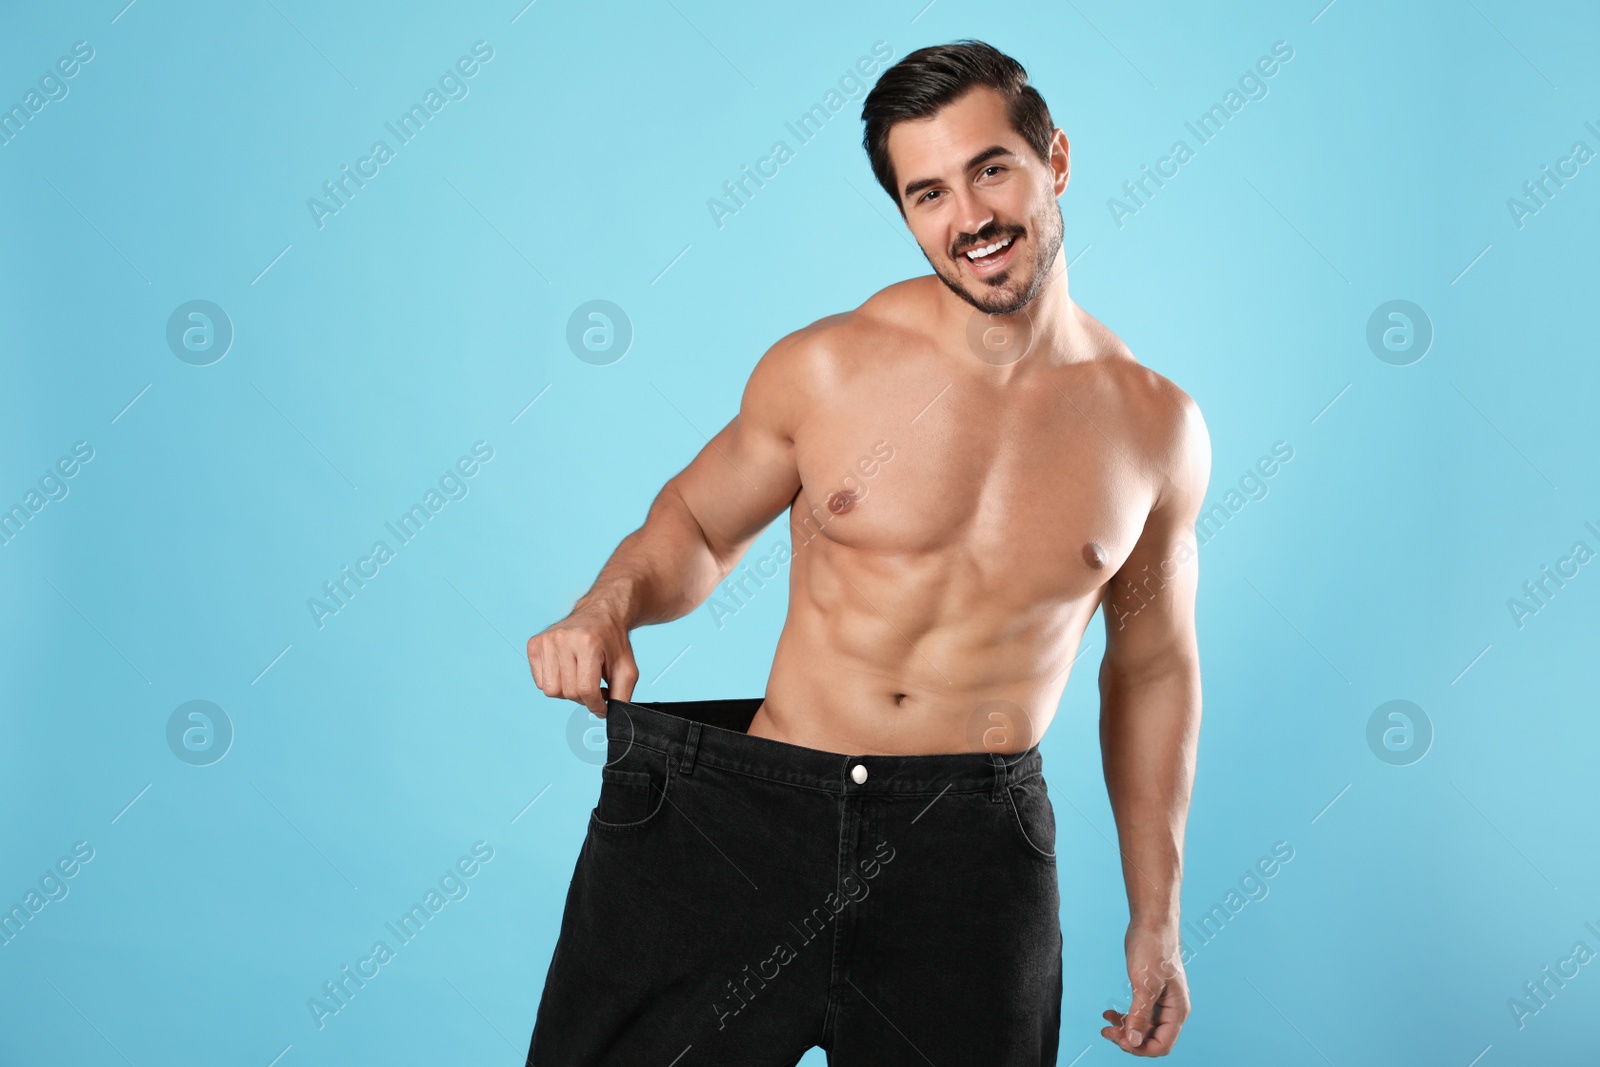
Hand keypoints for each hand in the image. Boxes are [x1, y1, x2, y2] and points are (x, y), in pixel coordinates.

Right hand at [526, 605, 637, 717]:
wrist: (600, 613)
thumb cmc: (613, 642)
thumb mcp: (627, 668)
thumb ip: (622, 696)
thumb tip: (612, 719)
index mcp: (588, 643)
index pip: (586, 690)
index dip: (596, 705)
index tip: (602, 706)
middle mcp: (564, 639)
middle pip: (568, 692)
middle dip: (584, 698)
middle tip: (594, 687)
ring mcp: (546, 640)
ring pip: (551, 691)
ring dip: (567, 692)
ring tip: (580, 679)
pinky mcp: (535, 644)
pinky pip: (540, 682)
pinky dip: (555, 683)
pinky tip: (566, 671)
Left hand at [1100, 924, 1189, 1055]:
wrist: (1151, 925)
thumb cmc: (1154, 950)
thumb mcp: (1145, 985)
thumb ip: (1140, 1015)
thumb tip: (1133, 1042)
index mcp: (1177, 1011)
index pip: (1162, 1045)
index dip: (1140, 1048)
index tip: (1120, 1040)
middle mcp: (1171, 1010)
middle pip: (1151, 1038)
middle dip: (1129, 1039)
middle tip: (1107, 1032)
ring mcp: (1160, 1002)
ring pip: (1142, 1027)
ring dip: (1124, 1029)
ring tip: (1105, 1025)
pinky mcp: (1149, 993)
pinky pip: (1138, 1013)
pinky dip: (1124, 1017)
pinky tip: (1109, 1013)